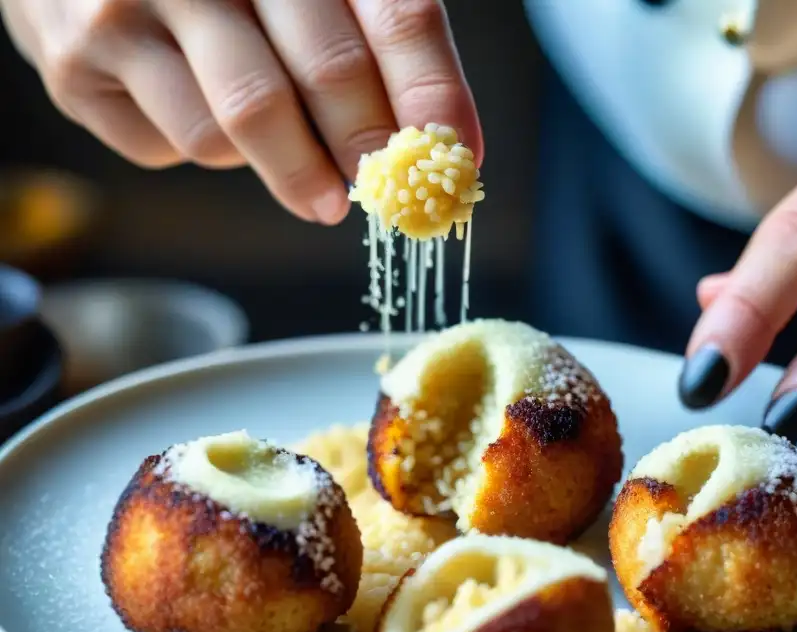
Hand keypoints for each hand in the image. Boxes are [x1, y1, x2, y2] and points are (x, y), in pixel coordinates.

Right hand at [0, 0, 481, 224]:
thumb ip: (365, 37)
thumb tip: (434, 138)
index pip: (394, 12)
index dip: (433, 92)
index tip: (461, 159)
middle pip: (326, 72)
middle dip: (368, 149)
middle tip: (380, 191)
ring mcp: (132, 4)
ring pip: (242, 128)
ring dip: (280, 162)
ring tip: (278, 144)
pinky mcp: (77, 63)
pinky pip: (177, 147)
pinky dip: (204, 152)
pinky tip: (190, 105)